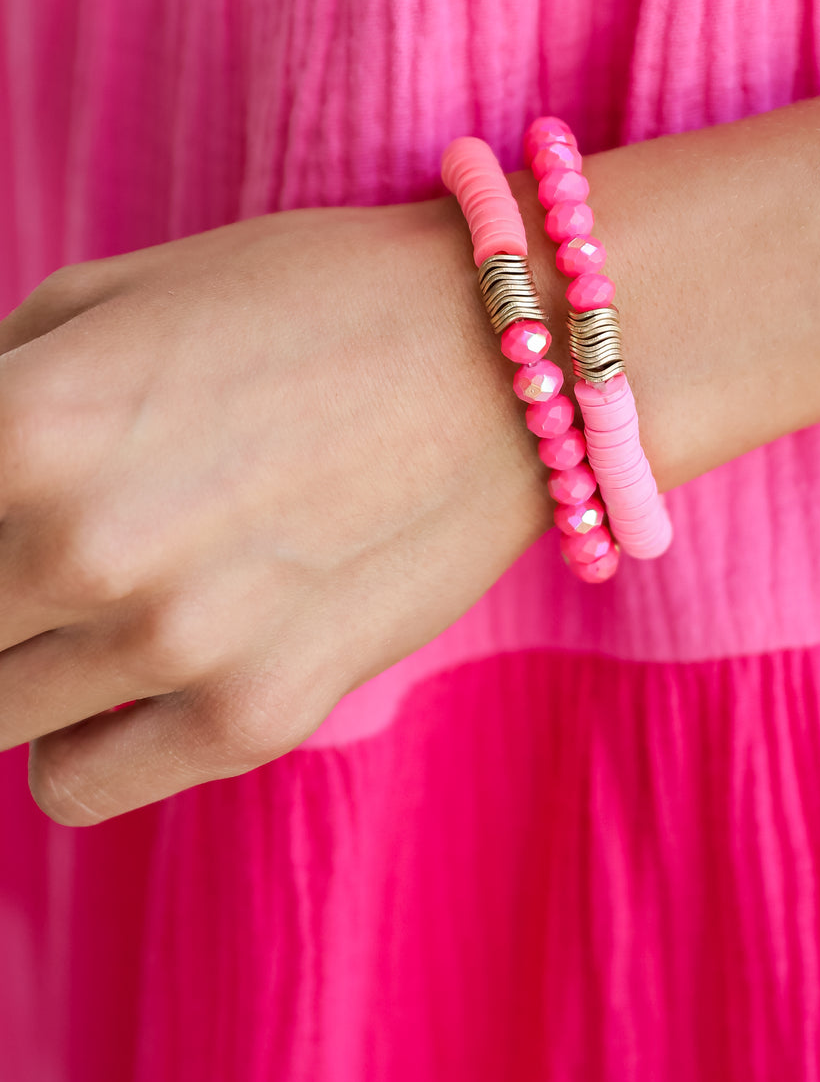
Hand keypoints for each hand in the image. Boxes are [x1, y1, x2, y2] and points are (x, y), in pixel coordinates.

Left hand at [0, 205, 549, 823]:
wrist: (508, 351)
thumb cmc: (308, 296)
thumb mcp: (109, 295)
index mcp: (23, 421)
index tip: (1, 520)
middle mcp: (79, 545)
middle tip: (39, 557)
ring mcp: (171, 644)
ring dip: (23, 656)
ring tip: (92, 594)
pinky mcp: (255, 714)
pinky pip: (74, 786)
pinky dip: (75, 740)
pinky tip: (127, 674)